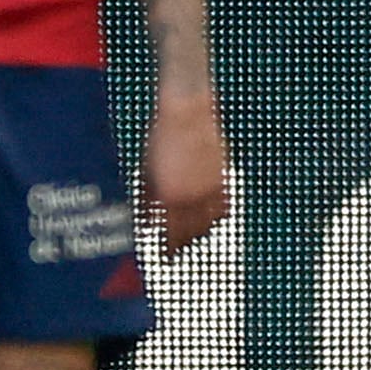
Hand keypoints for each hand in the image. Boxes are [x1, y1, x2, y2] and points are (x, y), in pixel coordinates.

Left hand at [142, 91, 229, 256]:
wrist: (186, 112)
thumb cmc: (161, 138)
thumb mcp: (147, 170)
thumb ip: (148, 199)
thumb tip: (146, 222)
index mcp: (170, 195)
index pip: (170, 232)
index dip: (168, 248)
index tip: (166, 257)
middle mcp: (192, 195)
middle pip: (191, 231)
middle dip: (184, 243)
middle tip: (180, 251)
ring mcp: (210, 186)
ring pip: (210, 220)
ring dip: (202, 231)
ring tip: (197, 238)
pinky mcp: (222, 176)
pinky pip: (224, 204)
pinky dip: (219, 214)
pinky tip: (215, 219)